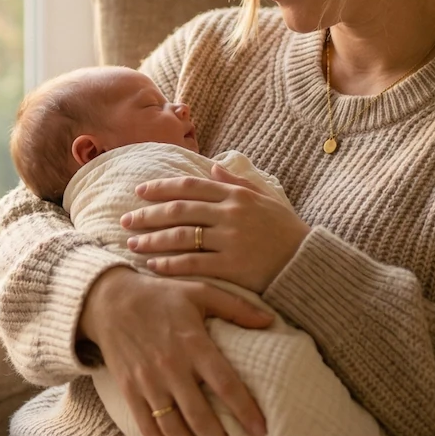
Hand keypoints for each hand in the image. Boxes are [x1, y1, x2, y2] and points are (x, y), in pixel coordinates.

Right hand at [78, 267, 270, 435]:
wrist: (108, 299)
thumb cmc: (160, 295)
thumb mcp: (199, 291)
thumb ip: (236, 306)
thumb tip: (270, 322)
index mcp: (193, 343)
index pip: (225, 383)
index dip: (245, 410)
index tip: (261, 431)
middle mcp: (171, 366)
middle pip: (199, 416)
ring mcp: (148, 380)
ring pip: (173, 427)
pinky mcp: (129, 389)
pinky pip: (146, 425)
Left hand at [122, 163, 310, 292]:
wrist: (308, 263)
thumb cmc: (286, 231)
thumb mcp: (266, 199)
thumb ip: (238, 183)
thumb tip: (212, 168)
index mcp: (236, 195)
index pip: (190, 187)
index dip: (161, 188)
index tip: (139, 191)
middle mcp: (231, 214)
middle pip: (179, 210)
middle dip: (148, 214)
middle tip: (126, 220)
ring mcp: (231, 240)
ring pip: (181, 236)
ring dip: (153, 240)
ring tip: (132, 243)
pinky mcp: (232, 267)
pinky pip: (193, 264)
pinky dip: (170, 264)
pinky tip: (153, 265)